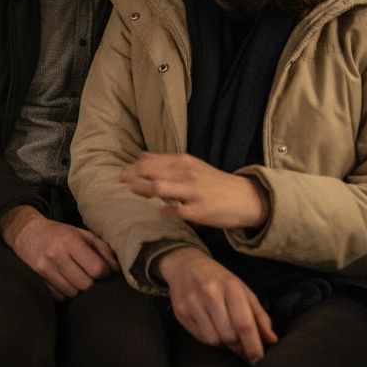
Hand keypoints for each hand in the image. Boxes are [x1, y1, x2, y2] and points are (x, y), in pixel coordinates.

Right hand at [0, 205, 119, 301]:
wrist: (26, 232)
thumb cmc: (58, 233)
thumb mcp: (81, 233)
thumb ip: (101, 249)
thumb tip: (116, 269)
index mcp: (70, 241)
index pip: (96, 269)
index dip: (103, 272)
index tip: (101, 270)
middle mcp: (56, 255)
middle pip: (86, 284)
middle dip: (90, 282)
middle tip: (87, 274)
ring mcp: (44, 268)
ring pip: (72, 293)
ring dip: (77, 288)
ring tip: (74, 277)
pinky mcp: (37, 278)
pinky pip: (59, 297)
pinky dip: (64, 292)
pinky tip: (63, 281)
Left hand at [119, 152, 268, 229]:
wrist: (245, 197)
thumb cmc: (213, 182)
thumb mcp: (191, 166)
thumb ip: (165, 162)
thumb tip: (141, 156)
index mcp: (184, 162)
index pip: (152, 161)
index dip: (133, 167)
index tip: (121, 174)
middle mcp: (187, 174)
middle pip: (151, 173)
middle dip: (133, 177)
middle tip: (121, 181)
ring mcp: (193, 192)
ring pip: (160, 189)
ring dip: (143, 190)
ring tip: (134, 192)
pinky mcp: (200, 211)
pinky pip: (176, 211)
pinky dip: (165, 210)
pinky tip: (161, 211)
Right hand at [158, 246, 277, 363]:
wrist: (186, 265)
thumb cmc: (220, 280)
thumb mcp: (243, 291)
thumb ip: (259, 315)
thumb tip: (271, 340)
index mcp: (231, 287)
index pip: (244, 324)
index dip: (253, 346)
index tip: (259, 361)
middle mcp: (210, 294)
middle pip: (229, 336)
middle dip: (240, 347)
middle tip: (244, 347)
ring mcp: (192, 303)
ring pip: (214, 340)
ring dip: (224, 344)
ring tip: (227, 334)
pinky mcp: (180, 313)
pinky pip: (201, 338)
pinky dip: (211, 339)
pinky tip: (213, 329)